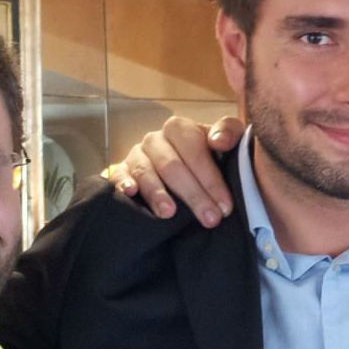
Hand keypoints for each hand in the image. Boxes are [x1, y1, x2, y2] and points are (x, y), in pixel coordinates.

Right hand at [108, 115, 246, 227]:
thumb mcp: (223, 143)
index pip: (195, 150)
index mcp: (180, 129)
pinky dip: (124, 183)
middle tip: (209, 219)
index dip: (211, 179)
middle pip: (172, 165)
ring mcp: (136, 155)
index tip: (226, 207)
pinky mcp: (120, 171)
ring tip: (169, 214)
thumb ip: (229, 133)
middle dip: (193, 194)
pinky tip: (131, 193)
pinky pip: (119, 176)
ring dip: (158, 193)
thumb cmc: (204, 158)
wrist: (175, 168)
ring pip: (146, 172)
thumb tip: (219, 142)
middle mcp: (155, 139)